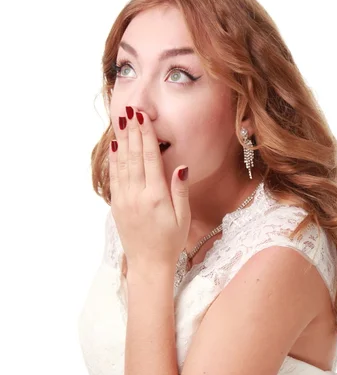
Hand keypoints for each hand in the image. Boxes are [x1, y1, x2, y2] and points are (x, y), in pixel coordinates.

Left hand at [109, 108, 190, 271]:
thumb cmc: (170, 242)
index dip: (147, 135)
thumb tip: (181, 167)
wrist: (148, 264)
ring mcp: (124, 200)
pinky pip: (114, 177)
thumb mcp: (183, 218)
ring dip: (122, 141)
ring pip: (122, 164)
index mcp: (156, 197)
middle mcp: (137, 195)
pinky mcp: (117, 205)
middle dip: (133, 131)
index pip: (150, 158)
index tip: (144, 117)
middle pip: (134, 156)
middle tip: (131, 111)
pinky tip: (115, 146)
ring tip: (122, 121)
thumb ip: (180, 191)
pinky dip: (114, 160)